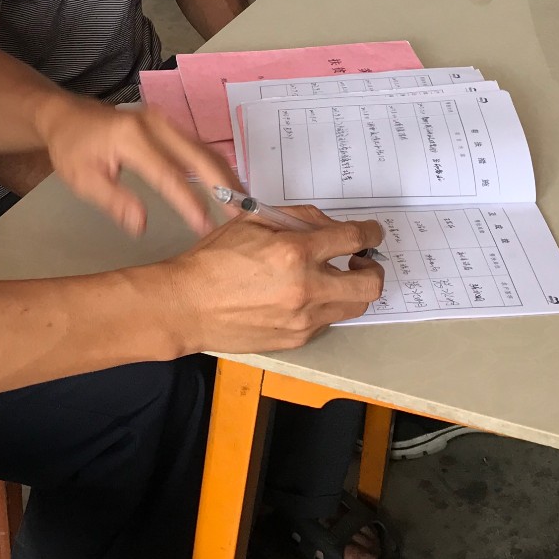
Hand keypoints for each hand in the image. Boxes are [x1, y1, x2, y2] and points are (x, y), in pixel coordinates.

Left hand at [40, 96, 241, 236]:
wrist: (68, 115)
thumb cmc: (73, 149)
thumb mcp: (83, 180)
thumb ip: (114, 202)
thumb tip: (142, 225)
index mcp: (131, 138)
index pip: (168, 175)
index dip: (189, 201)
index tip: (206, 224)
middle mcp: (154, 124)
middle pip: (198, 156)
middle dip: (223, 184)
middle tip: (241, 213)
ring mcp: (164, 121)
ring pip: (203, 150)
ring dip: (225, 176)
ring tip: (242, 202)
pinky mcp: (169, 124)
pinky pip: (197, 146)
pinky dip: (215, 167)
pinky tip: (227, 185)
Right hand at [165, 210, 386, 352]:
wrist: (186, 307)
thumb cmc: (212, 260)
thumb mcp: (251, 222)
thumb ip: (296, 219)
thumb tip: (327, 226)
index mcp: (294, 252)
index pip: (353, 239)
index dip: (371, 233)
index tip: (373, 232)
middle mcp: (306, 288)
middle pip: (369, 284)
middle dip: (373, 268)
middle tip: (360, 260)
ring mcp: (303, 320)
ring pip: (353, 306)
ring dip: (352, 289)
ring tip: (333, 278)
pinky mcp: (296, 340)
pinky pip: (326, 321)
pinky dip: (324, 306)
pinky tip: (304, 296)